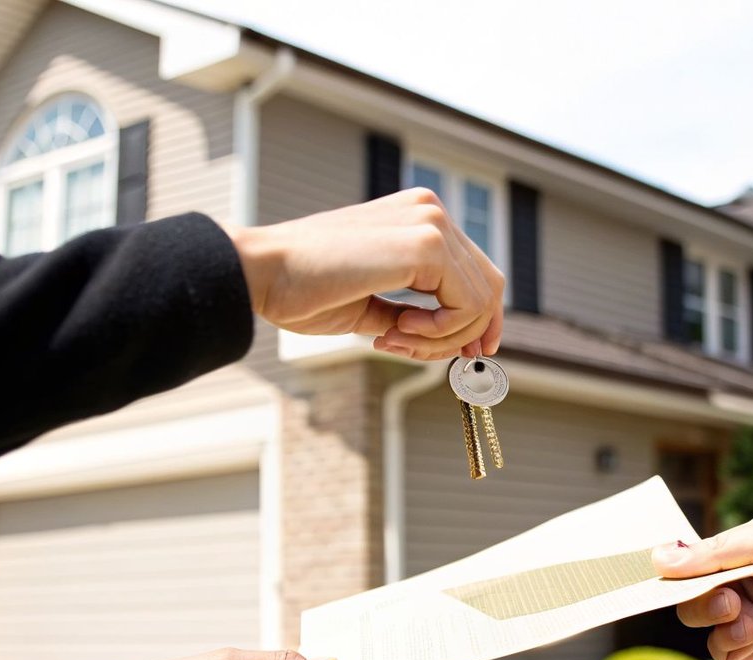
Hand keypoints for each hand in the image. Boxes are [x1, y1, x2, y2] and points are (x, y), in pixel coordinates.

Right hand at [228, 188, 504, 360]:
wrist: (262, 273)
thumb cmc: (304, 289)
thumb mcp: (374, 305)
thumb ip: (415, 316)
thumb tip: (456, 344)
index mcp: (417, 216)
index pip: (477, 271)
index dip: (478, 320)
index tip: (464, 354)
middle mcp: (430, 211)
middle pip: (489, 286)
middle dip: (466, 335)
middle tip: (423, 356)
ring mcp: (431, 223)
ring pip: (480, 302)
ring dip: (440, 339)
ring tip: (392, 340)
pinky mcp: (426, 244)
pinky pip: (466, 306)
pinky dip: (438, 333)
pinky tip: (395, 330)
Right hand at [652, 515, 752, 659]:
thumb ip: (715, 554)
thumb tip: (660, 558)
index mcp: (737, 553)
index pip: (688, 566)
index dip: (668, 573)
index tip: (652, 578)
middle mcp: (741, 585)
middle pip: (690, 601)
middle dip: (693, 600)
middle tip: (721, 595)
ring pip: (707, 629)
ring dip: (712, 622)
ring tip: (738, 611)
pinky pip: (731, 653)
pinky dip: (731, 643)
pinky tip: (750, 629)